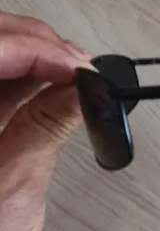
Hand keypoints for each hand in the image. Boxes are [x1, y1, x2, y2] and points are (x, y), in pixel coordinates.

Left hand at [0, 13, 90, 230]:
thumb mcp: (14, 186)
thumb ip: (45, 127)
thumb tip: (81, 90)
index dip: (37, 48)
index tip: (78, 67)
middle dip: (39, 44)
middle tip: (80, 67)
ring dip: (37, 59)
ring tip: (75, 78)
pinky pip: (0, 86)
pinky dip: (30, 81)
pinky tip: (56, 89)